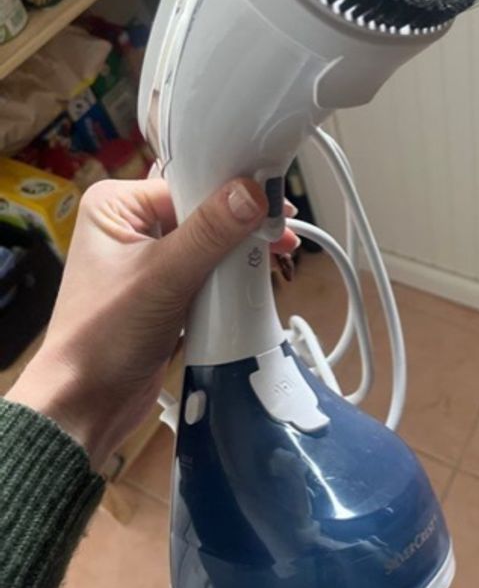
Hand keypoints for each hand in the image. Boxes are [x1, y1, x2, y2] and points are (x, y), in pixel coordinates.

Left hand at [7, 176, 298, 469]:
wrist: (86, 404)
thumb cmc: (105, 337)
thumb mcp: (163, 277)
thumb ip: (210, 233)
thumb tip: (252, 191)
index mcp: (115, 206)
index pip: (187, 183)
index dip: (232, 192)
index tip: (275, 201)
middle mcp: (130, 225)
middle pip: (202, 210)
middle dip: (243, 223)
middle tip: (284, 233)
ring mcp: (148, 259)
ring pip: (208, 242)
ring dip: (240, 250)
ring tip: (278, 255)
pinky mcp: (164, 291)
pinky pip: (206, 271)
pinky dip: (230, 275)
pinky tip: (257, 278)